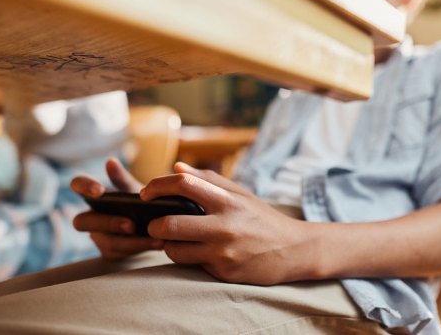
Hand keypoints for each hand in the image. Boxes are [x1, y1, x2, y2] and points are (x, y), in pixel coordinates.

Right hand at [71, 158, 163, 259]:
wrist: (157, 225)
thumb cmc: (141, 203)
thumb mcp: (134, 190)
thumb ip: (122, 179)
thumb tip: (110, 162)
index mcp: (95, 195)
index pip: (78, 185)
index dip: (83, 187)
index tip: (99, 191)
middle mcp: (91, 217)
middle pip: (83, 222)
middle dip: (108, 223)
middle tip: (131, 225)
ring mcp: (98, 237)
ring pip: (106, 241)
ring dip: (131, 241)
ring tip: (155, 237)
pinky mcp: (110, 253)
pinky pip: (121, 253)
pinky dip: (141, 247)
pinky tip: (159, 243)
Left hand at [142, 162, 314, 284]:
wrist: (295, 250)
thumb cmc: (263, 219)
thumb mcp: (241, 195)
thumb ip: (208, 180)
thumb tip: (176, 167)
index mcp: (227, 201)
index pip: (184, 184)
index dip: (157, 186)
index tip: (145, 192)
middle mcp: (224, 226)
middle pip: (170, 223)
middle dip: (154, 224)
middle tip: (154, 224)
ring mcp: (223, 252)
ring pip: (175, 250)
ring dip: (168, 245)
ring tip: (177, 240)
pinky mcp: (224, 272)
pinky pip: (192, 265)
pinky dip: (189, 258)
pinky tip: (199, 253)